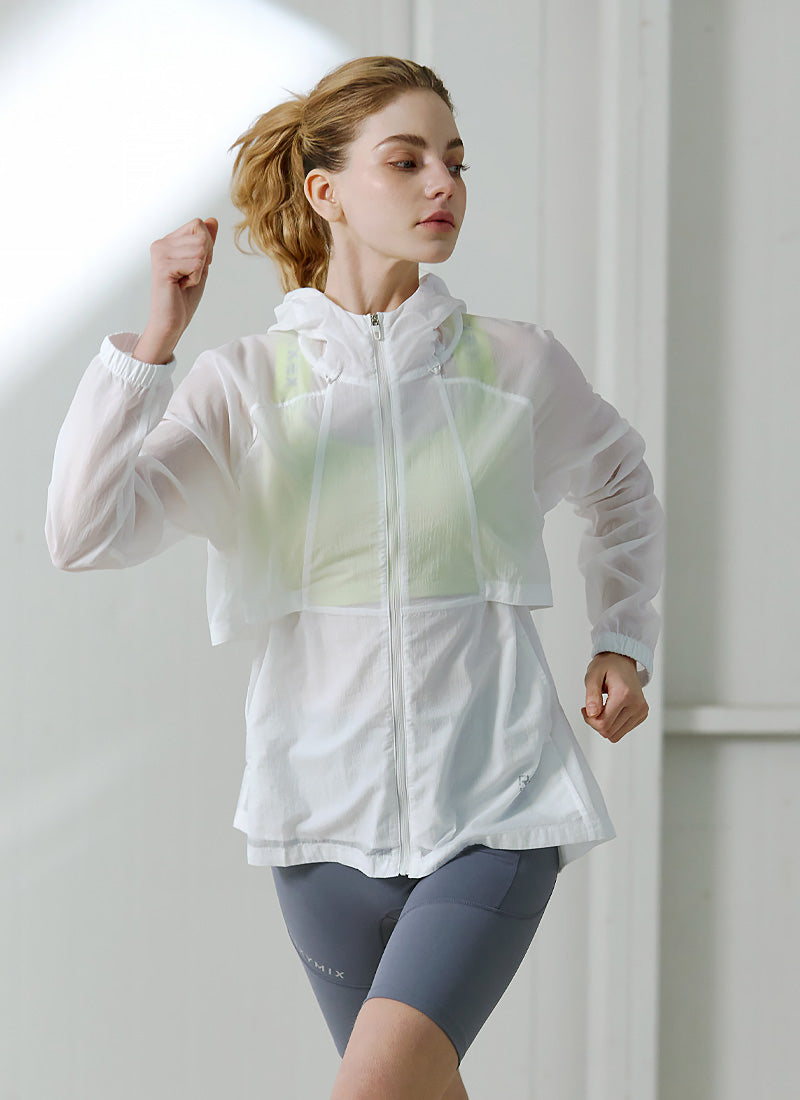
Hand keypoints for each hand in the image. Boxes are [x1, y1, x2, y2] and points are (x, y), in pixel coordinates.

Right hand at [138, 217, 218, 357]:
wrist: (172, 320)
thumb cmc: (185, 296)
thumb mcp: (201, 265)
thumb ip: (206, 243)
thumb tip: (213, 220)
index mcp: (169, 241)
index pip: (199, 224)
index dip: (207, 246)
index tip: (196, 266)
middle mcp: (161, 243)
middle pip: (201, 234)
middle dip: (205, 258)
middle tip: (190, 275)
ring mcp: (160, 253)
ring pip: (200, 249)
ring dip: (199, 270)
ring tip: (184, 281)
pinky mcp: (162, 266)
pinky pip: (195, 264)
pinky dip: (195, 278)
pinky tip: (181, 285)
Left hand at [581, 651, 648, 742]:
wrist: (622, 660)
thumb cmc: (607, 666)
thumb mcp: (593, 675)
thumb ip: (591, 695)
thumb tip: (592, 714)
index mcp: (624, 694)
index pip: (604, 724)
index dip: (589, 720)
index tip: (585, 709)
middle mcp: (637, 705)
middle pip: (609, 732)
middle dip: (596, 723)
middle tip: (591, 708)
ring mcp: (641, 711)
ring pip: (616, 735)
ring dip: (604, 725)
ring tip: (601, 708)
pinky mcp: (642, 714)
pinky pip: (623, 731)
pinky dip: (613, 724)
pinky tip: (610, 710)